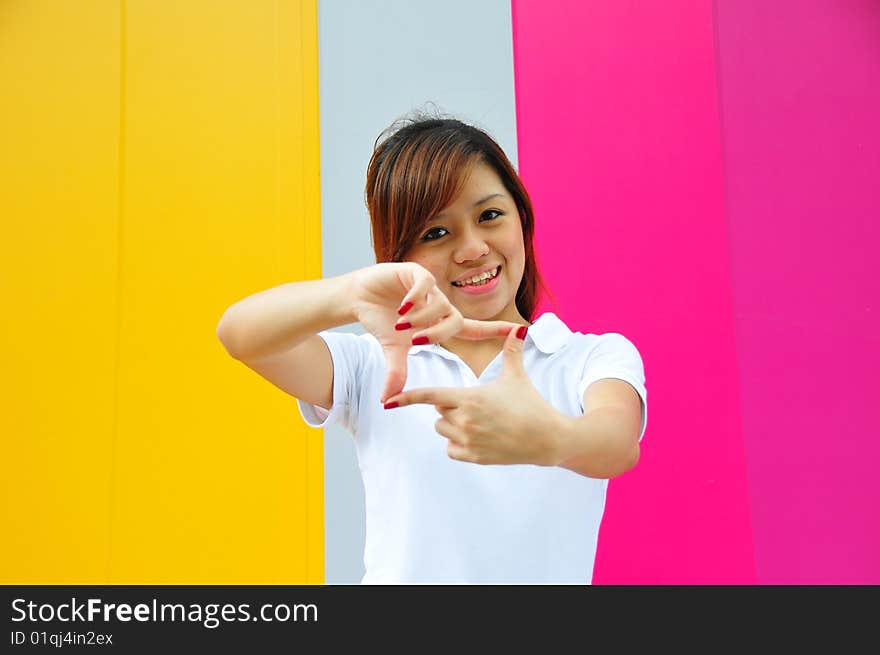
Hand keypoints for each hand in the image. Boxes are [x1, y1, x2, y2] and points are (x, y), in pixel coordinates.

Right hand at [349, 262, 520, 402]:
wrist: (359, 298)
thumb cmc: (381, 321)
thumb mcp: (392, 349)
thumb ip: (397, 371)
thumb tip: (387, 400)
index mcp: (440, 321)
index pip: (474, 328)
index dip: (496, 331)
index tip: (521, 331)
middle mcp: (439, 303)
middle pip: (453, 320)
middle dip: (437, 333)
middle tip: (416, 341)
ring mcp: (429, 288)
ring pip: (439, 305)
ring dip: (421, 318)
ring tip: (401, 325)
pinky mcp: (415, 273)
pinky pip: (424, 286)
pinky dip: (415, 299)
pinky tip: (403, 308)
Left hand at [383, 325, 562, 465]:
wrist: (548, 439)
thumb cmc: (532, 405)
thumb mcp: (517, 377)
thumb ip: (511, 352)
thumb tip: (519, 328)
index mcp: (470, 398)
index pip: (430, 395)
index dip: (407, 397)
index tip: (389, 401)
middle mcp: (465, 420)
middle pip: (438, 411)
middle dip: (450, 406)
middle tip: (476, 405)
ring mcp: (468, 441)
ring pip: (442, 430)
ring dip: (452, 425)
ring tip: (480, 421)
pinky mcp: (474, 457)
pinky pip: (451, 449)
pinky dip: (458, 444)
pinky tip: (478, 438)